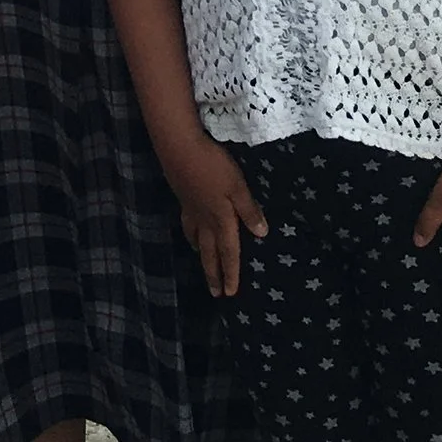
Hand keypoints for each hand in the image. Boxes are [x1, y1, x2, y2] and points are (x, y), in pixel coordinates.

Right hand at [171, 138, 267, 297]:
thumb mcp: (237, 186)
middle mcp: (205, 220)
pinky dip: (190, 235)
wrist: (179, 148)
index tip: (231, 293)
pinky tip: (190, 231)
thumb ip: (249, 210)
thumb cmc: (213, 166)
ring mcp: (191, 210)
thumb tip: (262, 234)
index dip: (231, 273)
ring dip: (202, 255)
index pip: (229, 252)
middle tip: (214, 293)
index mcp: (221, 220)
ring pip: (196, 239)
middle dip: (213, 274)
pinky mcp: (182, 198)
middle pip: (210, 253)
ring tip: (202, 262)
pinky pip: (187, 225)